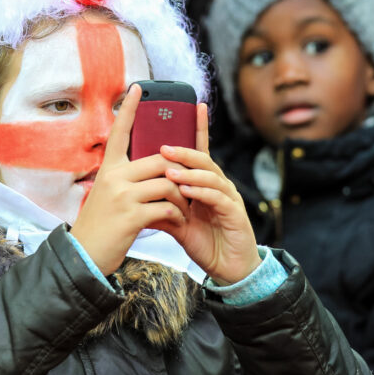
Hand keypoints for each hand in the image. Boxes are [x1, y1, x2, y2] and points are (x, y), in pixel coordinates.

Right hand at [70, 85, 189, 275]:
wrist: (84, 257)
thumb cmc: (101, 226)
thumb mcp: (107, 195)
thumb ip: (126, 179)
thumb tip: (156, 168)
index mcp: (108, 169)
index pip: (119, 131)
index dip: (129, 109)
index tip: (138, 87)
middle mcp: (114, 177)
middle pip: (160, 160)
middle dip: (181, 173)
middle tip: (189, 186)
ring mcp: (122, 195)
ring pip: (168, 183)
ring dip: (182, 198)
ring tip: (184, 210)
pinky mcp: (132, 216)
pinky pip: (167, 207)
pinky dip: (178, 216)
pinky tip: (177, 223)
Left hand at [161, 104, 261, 284]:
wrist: (228, 269)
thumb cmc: (204, 242)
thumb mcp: (177, 222)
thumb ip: (162, 205)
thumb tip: (138, 193)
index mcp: (204, 184)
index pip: (199, 151)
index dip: (197, 128)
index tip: (193, 105)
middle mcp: (218, 186)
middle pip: (203, 159)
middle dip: (184, 150)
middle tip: (162, 146)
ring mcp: (229, 198)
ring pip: (211, 175)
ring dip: (190, 171)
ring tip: (170, 170)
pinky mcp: (235, 214)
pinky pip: (218, 198)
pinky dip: (202, 192)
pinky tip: (187, 190)